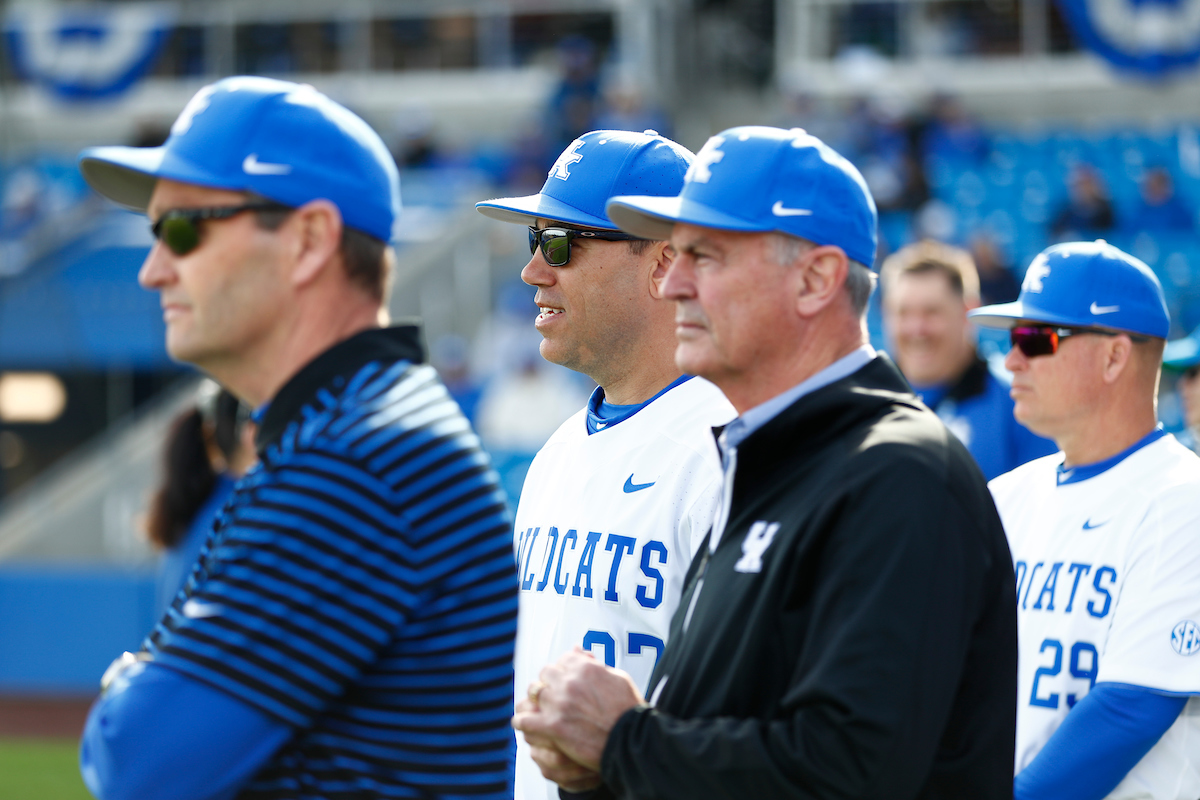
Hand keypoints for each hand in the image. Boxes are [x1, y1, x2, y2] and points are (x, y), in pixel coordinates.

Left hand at [513, 647, 644, 773]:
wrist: (630, 740)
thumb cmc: (628, 711)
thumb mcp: (618, 678)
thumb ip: (597, 666)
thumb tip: (584, 655)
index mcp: (584, 667)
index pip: (562, 659)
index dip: (562, 669)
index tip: (562, 677)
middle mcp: (569, 681)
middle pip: (545, 674)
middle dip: (547, 682)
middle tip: (549, 692)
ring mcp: (559, 703)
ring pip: (533, 693)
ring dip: (534, 699)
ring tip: (531, 706)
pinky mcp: (553, 726)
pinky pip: (526, 720)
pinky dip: (521, 721)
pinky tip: (520, 722)